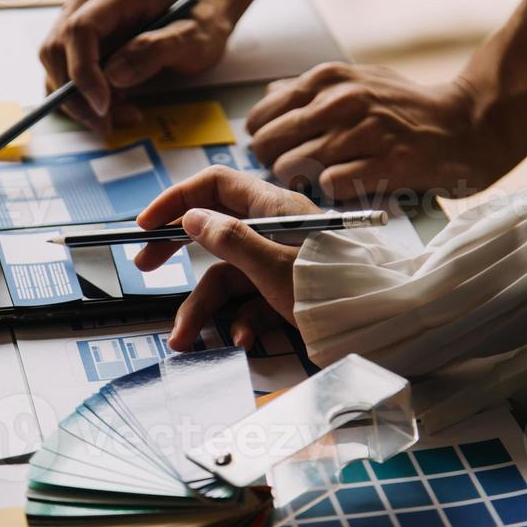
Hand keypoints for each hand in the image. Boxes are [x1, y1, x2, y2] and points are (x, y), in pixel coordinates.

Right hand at [39, 0, 233, 130]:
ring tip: (119, 113)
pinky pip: (62, 68)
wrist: (200, 6)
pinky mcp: (77, 33)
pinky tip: (111, 104)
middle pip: (57, 48)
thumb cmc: (201, 20)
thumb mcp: (195, 38)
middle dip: (77, 95)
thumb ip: (156, 51)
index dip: (83, 72)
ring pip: (54, 62)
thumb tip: (114, 76)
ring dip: (77, 98)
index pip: (81, 29)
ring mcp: (79, 12)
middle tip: (110, 123)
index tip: (103, 106)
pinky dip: (78, 94)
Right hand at [135, 167, 317, 351]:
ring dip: (203, 307)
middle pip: (213, 228)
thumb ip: (229, 239)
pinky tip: (240, 340)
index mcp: (271, 208)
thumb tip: (191, 218)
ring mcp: (278, 262)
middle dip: (177, 249)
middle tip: (145, 264)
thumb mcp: (273, 265)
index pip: (214, 185)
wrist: (381, 325)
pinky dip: (241, 321)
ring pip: (227, 276)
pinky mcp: (286, 292)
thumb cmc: (332, 288)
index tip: (145, 224)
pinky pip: (252, 302)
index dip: (176, 200)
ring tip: (183, 339)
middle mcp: (272, 229)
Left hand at [247, 63, 480, 200]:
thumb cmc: (404, 108)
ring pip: (293, 167)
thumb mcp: (357, 81)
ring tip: (315, 181)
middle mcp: (341, 101)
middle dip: (273, 163)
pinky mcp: (384, 164)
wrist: (462, 125)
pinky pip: (330, 186)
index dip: (262, 139)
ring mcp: (363, 133)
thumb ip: (311, 89)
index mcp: (328, 79)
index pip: (262, 116)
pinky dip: (330, 192)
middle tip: (290, 171)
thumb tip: (269, 96)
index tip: (274, 150)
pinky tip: (343, 187)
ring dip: (298, 181)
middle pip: (269, 144)